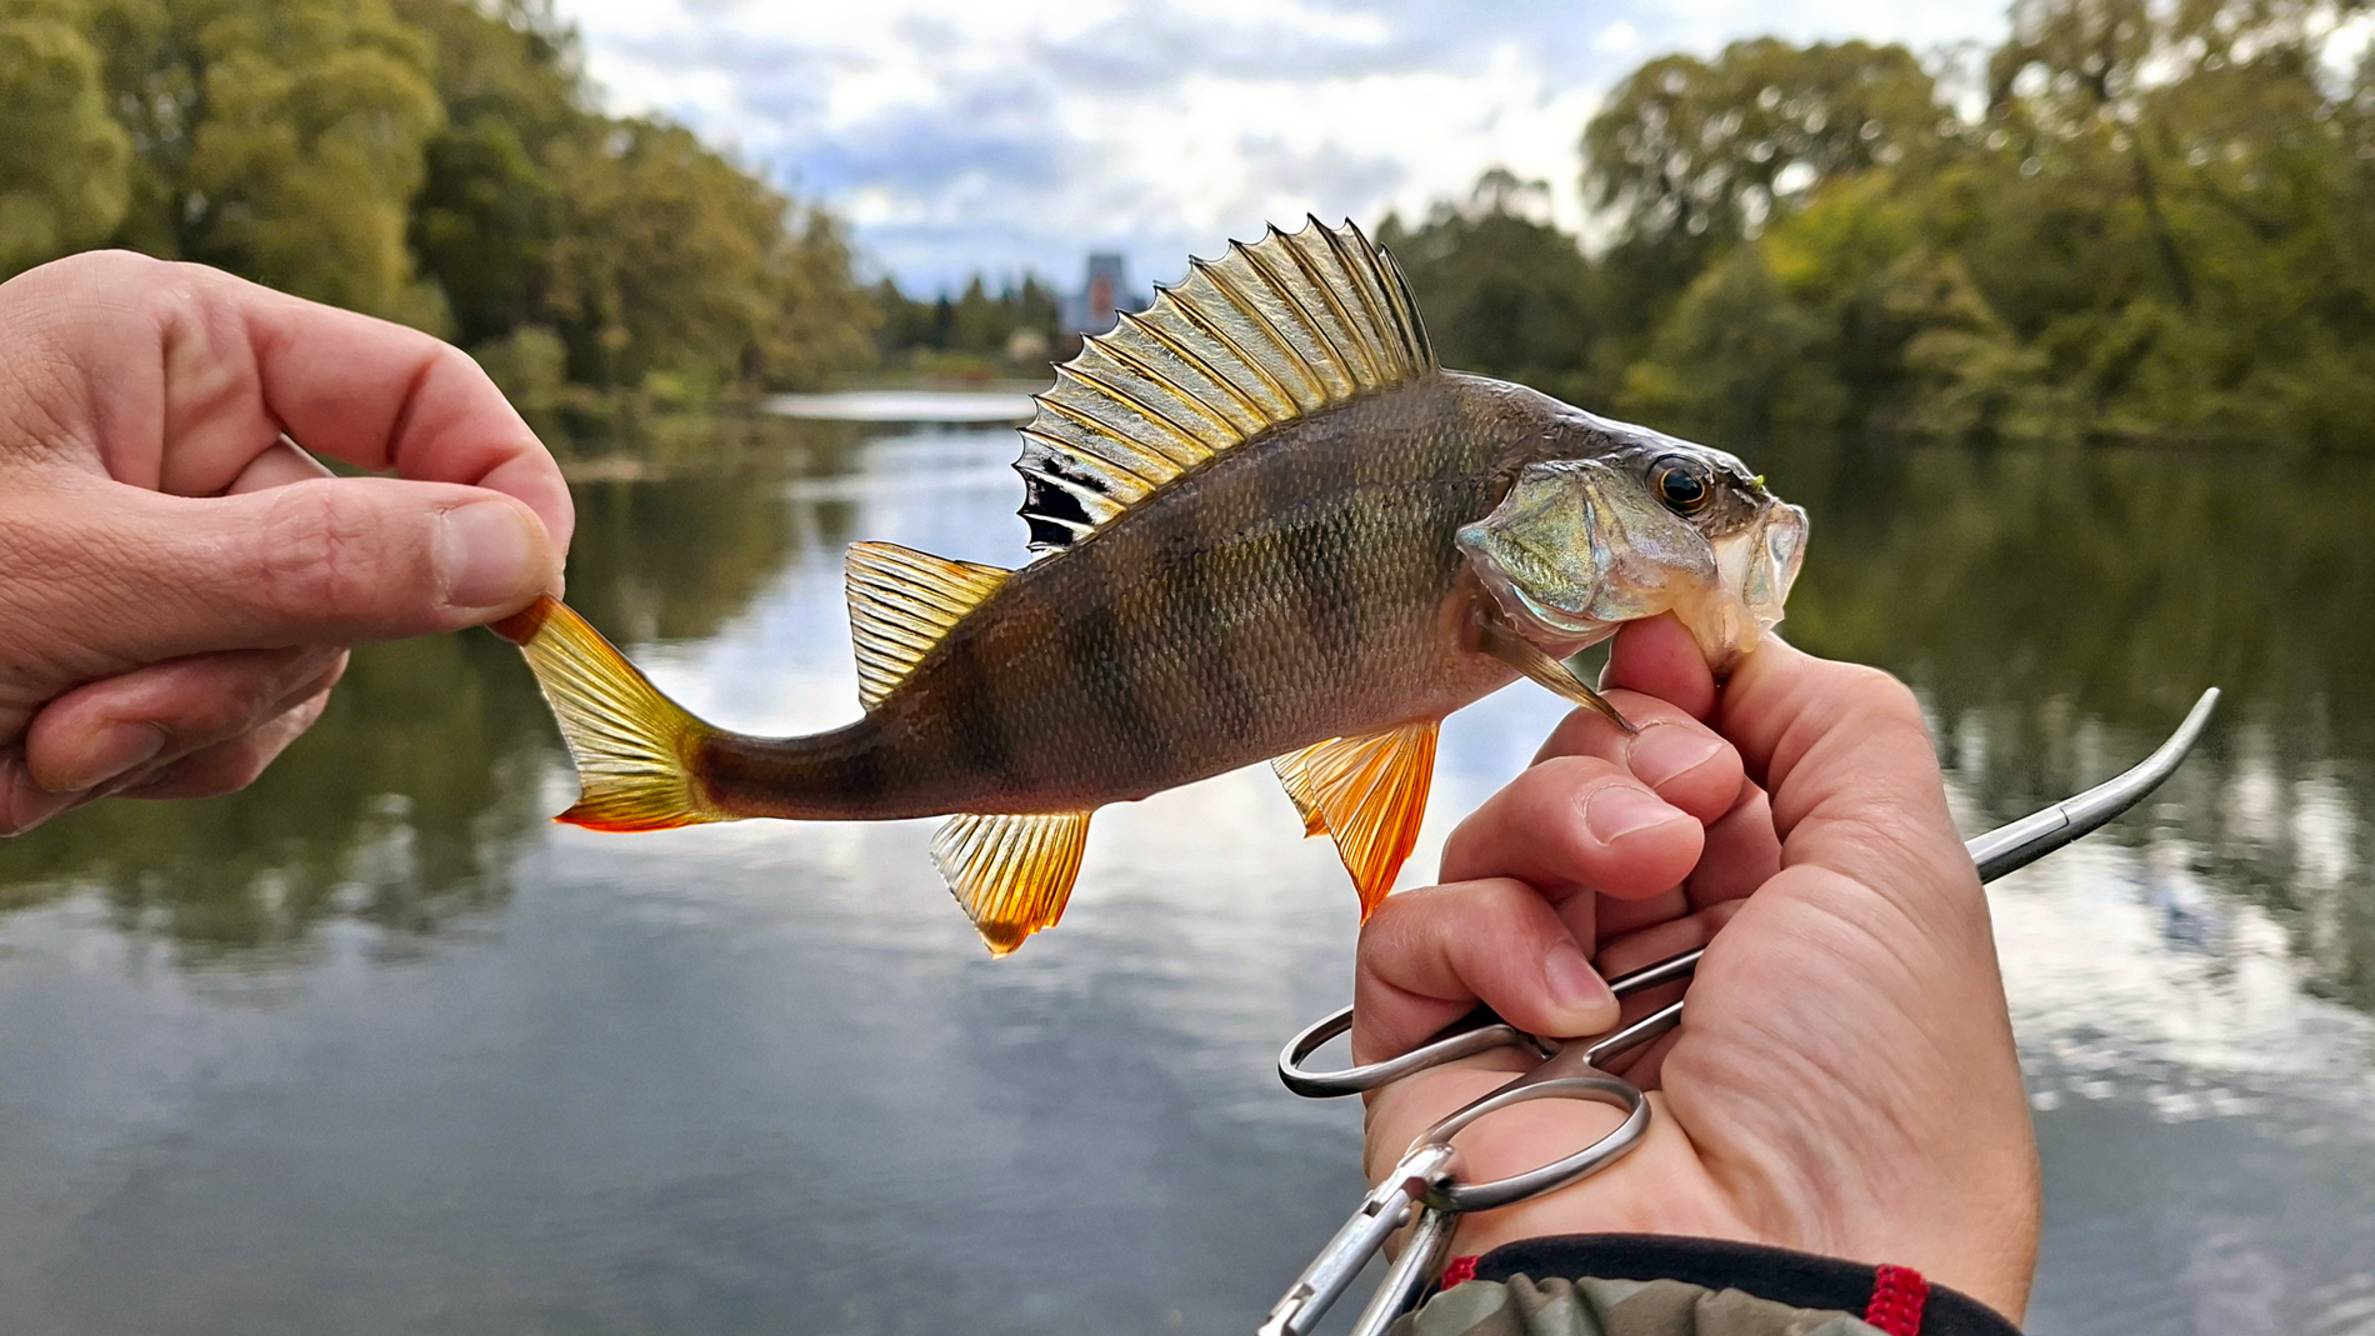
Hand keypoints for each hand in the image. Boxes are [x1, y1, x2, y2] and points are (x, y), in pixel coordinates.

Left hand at [0, 251, 572, 834]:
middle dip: (253, 661)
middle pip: (371, 554)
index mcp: (170, 346)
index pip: (422, 392)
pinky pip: (236, 719)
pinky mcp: (133, 644)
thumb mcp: (85, 581)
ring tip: (40, 737)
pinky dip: (150, 758)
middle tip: (118, 705)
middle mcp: (177, 438)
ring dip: (190, 725)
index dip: (500, 490)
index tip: (533, 606)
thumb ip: (318, 567)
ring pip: (308, 661)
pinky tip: (31, 760)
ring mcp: (160, 547)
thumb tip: (526, 559)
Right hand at [1355, 616, 2039, 1318]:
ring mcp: (1545, 1002)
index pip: (1694, 751)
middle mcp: (1660, 955)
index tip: (1678, 650)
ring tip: (1642, 878)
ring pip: (1503, 830)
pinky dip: (1489, 937)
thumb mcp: (1909, 871)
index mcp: (1780, 917)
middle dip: (1638, 752)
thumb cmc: (1873, 1113)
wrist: (1771, 1281)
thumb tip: (1733, 643)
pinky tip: (1568, 1003)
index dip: (1681, 690)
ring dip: (1570, 824)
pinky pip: (1417, 926)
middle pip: (1594, 772)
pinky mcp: (1441, 1049)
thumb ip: (1837, 719)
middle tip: (1688, 801)